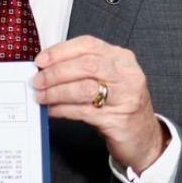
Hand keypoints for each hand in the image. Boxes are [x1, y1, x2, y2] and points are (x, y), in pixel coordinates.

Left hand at [33, 35, 168, 172]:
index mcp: (121, 58)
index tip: (40, 60)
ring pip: (84, 88)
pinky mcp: (118, 119)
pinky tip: (52, 110)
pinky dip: (62, 109)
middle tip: (37, 81)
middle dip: (55, 73)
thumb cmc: (118, 104)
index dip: (60, 51)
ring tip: (41, 96)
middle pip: (86, 65)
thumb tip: (45, 67)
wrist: (144, 137)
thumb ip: (82, 68)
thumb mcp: (107, 79)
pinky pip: (83, 111)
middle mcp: (127, 75)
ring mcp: (125, 97)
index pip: (88, 45)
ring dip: (56, 92)